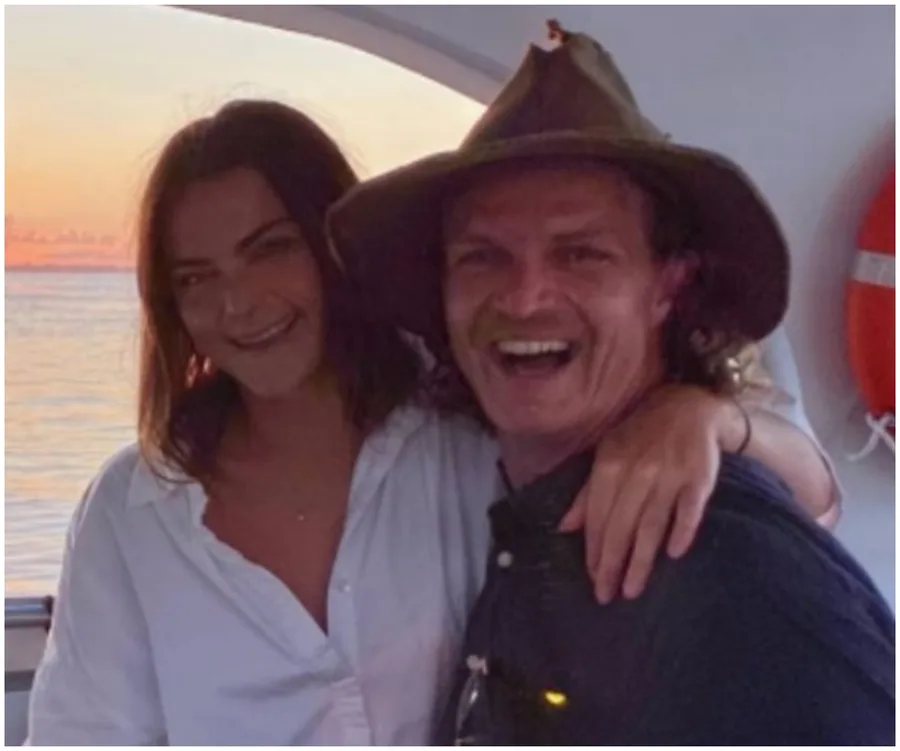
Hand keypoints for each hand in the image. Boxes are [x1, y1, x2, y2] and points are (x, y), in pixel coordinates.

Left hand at [559, 385, 745, 603]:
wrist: (690, 406)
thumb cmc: (641, 436)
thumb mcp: (608, 455)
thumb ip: (588, 493)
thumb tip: (564, 528)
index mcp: (610, 465)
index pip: (599, 517)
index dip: (595, 550)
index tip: (594, 579)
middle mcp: (637, 471)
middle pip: (621, 525)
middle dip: (612, 564)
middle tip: (608, 595)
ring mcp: (669, 474)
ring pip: (651, 524)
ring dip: (641, 560)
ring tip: (632, 589)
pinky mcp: (699, 477)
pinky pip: (689, 509)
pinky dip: (681, 531)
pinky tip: (673, 554)